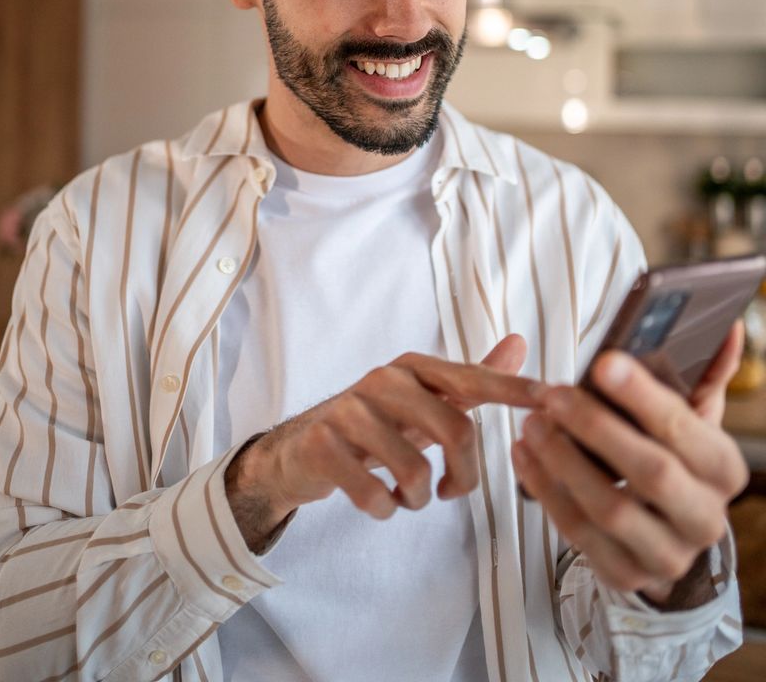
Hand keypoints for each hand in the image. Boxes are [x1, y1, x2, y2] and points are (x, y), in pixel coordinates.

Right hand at [228, 335, 533, 547]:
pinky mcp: (324, 445)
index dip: (515, 391)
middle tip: (450, 491)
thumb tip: (520, 343)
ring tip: (408, 495)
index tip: (552, 400)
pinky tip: (380, 501)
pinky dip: (386, 510)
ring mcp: (350, 411)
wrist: (299, 449)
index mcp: (414, 367)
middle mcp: (384, 380)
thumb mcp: (423, 399)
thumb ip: (472, 378)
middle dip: (464, 477)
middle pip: (455, 432)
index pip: (473, 378)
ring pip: (415, 471)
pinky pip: (375, 495)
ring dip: (419, 499)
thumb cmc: (375, 424)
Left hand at [511, 323, 748, 602]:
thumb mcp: (694, 418)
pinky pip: (578, 534)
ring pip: (609, 509)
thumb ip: (705, 373)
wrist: (670, 532)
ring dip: (563, 461)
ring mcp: (666, 554)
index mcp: (723, 470)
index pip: (686, 428)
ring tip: (532, 422)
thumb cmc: (674, 458)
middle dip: (595, 428)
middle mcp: (704, 517)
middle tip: (552, 393)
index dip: (643, 395)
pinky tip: (524, 454)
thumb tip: (724, 325)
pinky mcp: (625, 574)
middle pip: (650, 472)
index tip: (603, 362)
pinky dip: (545, 490)